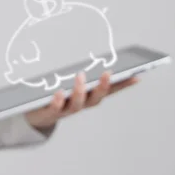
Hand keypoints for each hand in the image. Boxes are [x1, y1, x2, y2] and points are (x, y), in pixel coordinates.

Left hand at [25, 71, 139, 130]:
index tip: (136, 75)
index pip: (109, 91)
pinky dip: (58, 101)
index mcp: (88, 97)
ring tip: (81, 76)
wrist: (37, 115)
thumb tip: (98, 59)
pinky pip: (55, 109)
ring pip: (77, 104)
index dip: (123, 85)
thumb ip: (85, 74)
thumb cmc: (58, 95)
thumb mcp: (72, 84)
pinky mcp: (50, 113)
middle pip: (95, 99)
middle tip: (107, 73)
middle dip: (102, 87)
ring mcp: (66, 110)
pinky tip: (58, 92)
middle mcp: (81, 105)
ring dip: (80, 91)